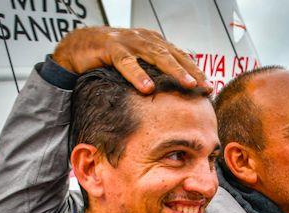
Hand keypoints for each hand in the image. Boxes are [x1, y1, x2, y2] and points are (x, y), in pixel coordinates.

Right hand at [53, 27, 208, 93]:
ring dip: (174, 71)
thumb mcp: (137, 65)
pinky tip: (147, 88)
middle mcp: (145, 39)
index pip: (180, 56)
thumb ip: (153, 75)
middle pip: (174, 56)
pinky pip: (127, 62)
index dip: (196, 71)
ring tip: (188, 85)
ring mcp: (129, 41)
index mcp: (154, 43)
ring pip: (156, 56)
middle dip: (192, 71)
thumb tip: (173, 97)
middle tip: (206, 87)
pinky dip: (138, 75)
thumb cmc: (110, 58)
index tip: (210, 87)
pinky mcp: (111, 47)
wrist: (78, 46)